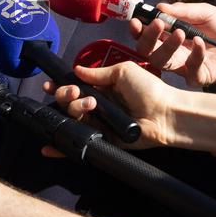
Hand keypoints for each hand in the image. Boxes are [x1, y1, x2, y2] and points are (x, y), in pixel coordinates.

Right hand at [47, 61, 175, 149]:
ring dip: (74, 108)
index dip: (61, 86)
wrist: (165, 114)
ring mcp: (99, 123)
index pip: (75, 87)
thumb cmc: (149, 89)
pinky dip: (63, 146)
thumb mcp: (123, 72)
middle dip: (65, 95)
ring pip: (73, 117)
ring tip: (90, 104)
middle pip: (68, 102)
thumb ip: (97, 73)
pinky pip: (80, 140)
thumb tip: (76, 69)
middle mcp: (98, 106)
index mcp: (102, 88)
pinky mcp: (103, 139)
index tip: (50, 84)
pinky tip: (49, 146)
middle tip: (75, 92)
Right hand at [129, 2, 215, 85]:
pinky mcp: (199, 76)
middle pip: (148, 51)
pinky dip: (194, 54)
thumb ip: (183, 11)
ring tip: (181, 33)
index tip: (136, 21)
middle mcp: (174, 52)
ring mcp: (184, 65)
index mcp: (171, 36)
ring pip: (162, 62)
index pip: (147, 36)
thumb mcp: (204, 12)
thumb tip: (160, 7)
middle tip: (157, 25)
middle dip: (147, 38)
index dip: (138, 30)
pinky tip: (201, 42)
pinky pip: (190, 69)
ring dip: (167, 46)